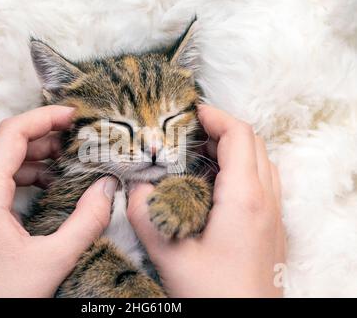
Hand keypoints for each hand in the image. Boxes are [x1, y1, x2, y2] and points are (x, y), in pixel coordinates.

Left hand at [0, 105, 116, 296]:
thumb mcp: (54, 259)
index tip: (72, 115)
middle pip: (1, 147)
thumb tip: (108, 188)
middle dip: (40, 138)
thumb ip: (87, 220)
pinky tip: (37, 193)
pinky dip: (14, 181)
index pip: (11, 133)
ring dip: (28, 161)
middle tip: (74, 142)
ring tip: (60, 168)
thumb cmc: (2, 299)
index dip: (44, 117)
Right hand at [127, 105, 285, 296]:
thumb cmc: (214, 294)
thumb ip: (145, 215)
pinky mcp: (272, 227)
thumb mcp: (170, 255)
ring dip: (234, 148)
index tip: (190, 113)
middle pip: (253, 143)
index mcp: (244, 198)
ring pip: (262, 161)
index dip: (215, 116)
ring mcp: (273, 214)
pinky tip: (215, 186)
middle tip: (189, 133)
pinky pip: (264, 182)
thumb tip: (134, 186)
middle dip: (221, 129)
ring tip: (200, 154)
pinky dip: (242, 168)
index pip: (239, 135)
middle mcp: (266, 200)